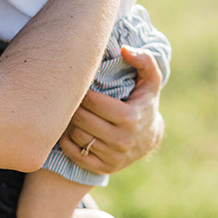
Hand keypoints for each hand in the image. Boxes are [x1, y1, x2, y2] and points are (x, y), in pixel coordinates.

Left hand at [58, 46, 165, 174]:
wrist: (149, 138)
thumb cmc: (144, 102)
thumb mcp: (150, 80)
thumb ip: (143, 60)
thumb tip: (125, 50)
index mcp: (131, 117)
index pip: (92, 101)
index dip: (82, 91)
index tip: (81, 86)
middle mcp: (122, 140)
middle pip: (81, 119)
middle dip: (74, 106)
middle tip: (72, 98)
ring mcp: (113, 156)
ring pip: (76, 136)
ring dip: (69, 123)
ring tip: (72, 113)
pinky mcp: (104, 168)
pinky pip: (74, 154)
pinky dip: (67, 142)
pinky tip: (71, 130)